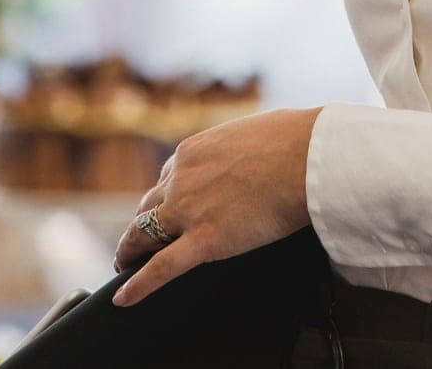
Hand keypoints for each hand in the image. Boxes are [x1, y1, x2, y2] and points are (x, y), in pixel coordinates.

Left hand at [110, 106, 320, 306]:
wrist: (307, 157)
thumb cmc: (294, 141)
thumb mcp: (253, 134)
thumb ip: (239, 149)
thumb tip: (253, 155)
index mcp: (192, 152)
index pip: (168, 178)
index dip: (164, 198)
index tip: (165, 210)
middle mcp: (181, 179)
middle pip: (148, 207)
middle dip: (140, 226)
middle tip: (134, 243)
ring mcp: (188, 210)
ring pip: (144, 235)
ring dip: (131, 251)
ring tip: (124, 265)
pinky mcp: (203, 240)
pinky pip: (161, 268)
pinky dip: (138, 285)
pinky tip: (124, 298)